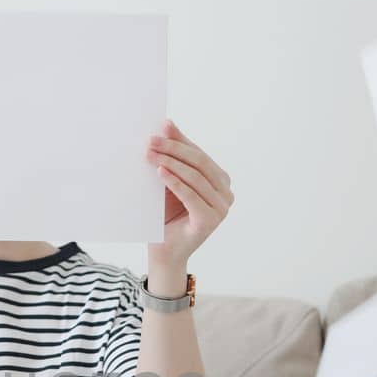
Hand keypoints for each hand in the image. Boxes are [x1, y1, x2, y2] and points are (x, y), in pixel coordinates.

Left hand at [145, 120, 232, 284]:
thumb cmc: (166, 216)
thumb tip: (167, 124)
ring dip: (171, 163)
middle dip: (174, 149)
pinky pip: (191, 196)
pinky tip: (160, 172)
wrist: (163, 252)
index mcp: (220, 181)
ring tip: (150, 154)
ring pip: (195, 177)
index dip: (180, 139)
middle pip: (199, 163)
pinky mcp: (210, 221)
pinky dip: (175, 182)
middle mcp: (226, 193)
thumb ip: (174, 157)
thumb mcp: (170, 181)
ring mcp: (222, 208)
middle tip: (151, 141)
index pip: (199, 154)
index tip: (161, 126)